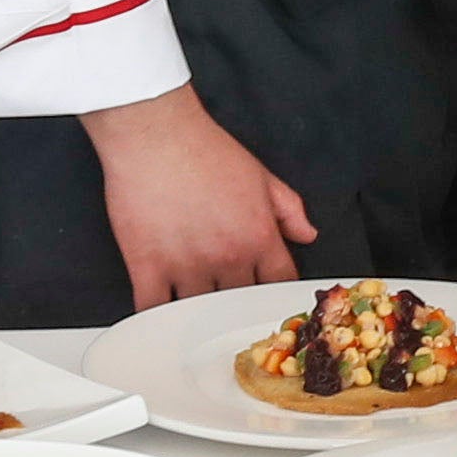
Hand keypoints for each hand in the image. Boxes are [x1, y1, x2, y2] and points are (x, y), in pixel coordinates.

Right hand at [83, 87, 311, 308]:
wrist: (156, 134)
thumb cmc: (205, 149)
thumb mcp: (262, 175)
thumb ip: (289, 209)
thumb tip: (307, 234)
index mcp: (258, 237)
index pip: (279, 284)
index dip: (275, 293)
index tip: (266, 296)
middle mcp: (228, 257)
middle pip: (240, 304)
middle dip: (237, 305)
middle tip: (228, 304)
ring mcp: (187, 265)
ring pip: (199, 312)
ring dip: (198, 313)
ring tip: (195, 315)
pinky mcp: (149, 266)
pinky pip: (154, 308)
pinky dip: (157, 319)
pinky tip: (160, 321)